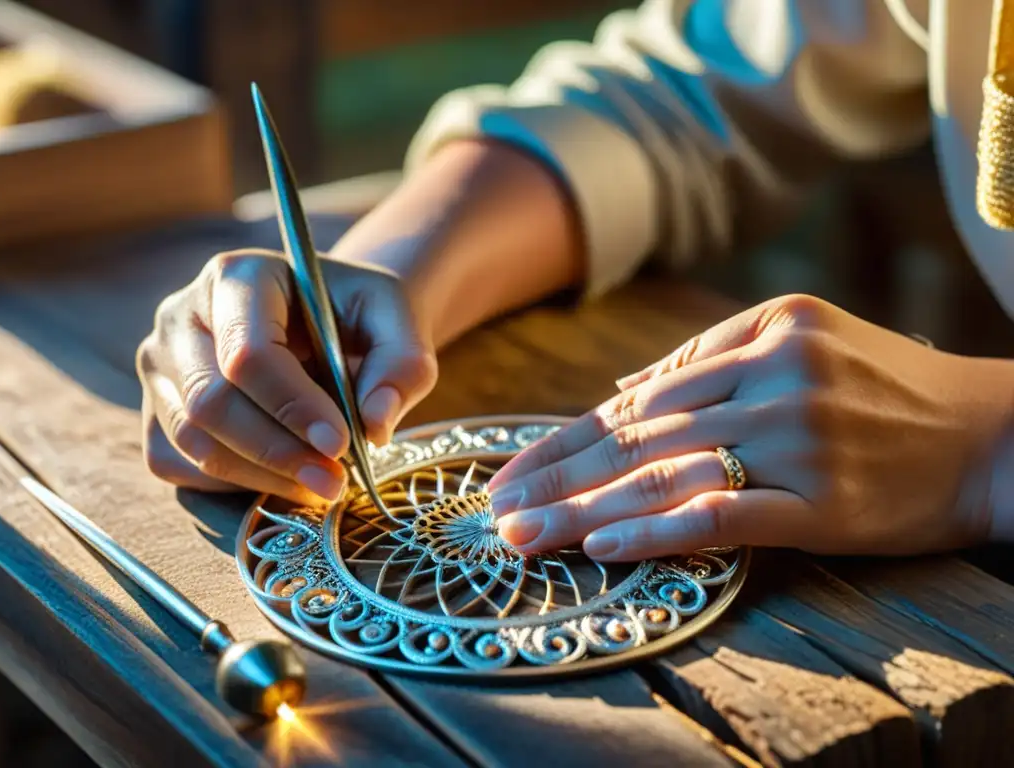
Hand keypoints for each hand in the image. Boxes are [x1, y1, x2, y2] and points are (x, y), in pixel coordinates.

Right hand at [137, 249, 436, 504]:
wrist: (326, 319)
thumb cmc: (356, 314)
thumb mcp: (397, 319)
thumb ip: (401, 364)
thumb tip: (375, 424)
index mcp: (238, 276)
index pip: (248, 353)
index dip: (293, 406)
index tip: (341, 444)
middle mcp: (182, 314)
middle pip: (211, 402)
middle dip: (277, 453)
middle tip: (334, 482)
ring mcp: (160, 363)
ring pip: (192, 439)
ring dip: (260, 476)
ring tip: (320, 485)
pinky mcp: (156, 407)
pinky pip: (176, 462)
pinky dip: (230, 482)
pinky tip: (281, 477)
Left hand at [487, 294, 1013, 559]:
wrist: (990, 435)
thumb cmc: (888, 387)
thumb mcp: (804, 337)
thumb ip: (709, 359)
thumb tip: (622, 395)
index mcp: (762, 332)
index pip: (637, 398)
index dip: (565, 438)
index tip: (510, 471)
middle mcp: (773, 377)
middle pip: (638, 436)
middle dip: (555, 478)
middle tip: (494, 511)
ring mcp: (797, 438)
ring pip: (665, 476)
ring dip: (584, 511)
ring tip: (523, 538)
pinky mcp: (823, 500)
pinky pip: (725, 515)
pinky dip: (657, 530)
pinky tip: (602, 547)